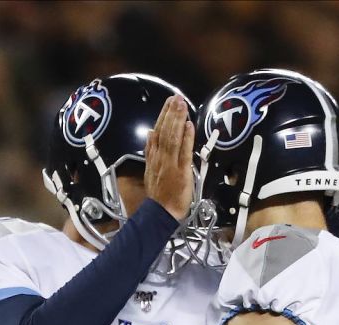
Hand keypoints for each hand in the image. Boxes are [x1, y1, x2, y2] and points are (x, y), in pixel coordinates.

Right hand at [143, 96, 194, 219]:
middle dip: (171, 113)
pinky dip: (186, 138)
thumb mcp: (150, 170)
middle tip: (176, 97)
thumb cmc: (159, 195)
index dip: (164, 116)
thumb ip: (151, 151)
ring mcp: (170, 164)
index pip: (158, 132)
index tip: (169, 102)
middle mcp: (160, 158)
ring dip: (177, 120)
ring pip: (172, 138)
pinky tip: (189, 125)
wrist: (160, 214)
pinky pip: (183, 152)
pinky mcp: (181, 171)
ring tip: (182, 104)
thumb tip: (150, 133)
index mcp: (153, 157)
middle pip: (165, 131)